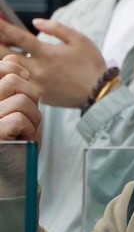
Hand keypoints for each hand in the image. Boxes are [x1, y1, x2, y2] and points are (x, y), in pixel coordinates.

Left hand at [0, 18, 107, 107]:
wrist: (101, 94)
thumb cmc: (92, 65)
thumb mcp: (80, 40)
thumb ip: (57, 28)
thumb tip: (35, 22)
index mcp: (47, 53)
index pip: (17, 36)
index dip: (2, 26)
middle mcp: (38, 69)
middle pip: (4, 55)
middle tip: (0, 40)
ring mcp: (37, 85)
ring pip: (9, 72)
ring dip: (5, 62)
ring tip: (10, 56)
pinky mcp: (40, 97)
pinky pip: (22, 85)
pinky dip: (18, 77)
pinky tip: (21, 73)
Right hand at [0, 55, 40, 196]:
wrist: (13, 174)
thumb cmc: (16, 140)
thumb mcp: (18, 109)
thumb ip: (14, 85)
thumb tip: (14, 58)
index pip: (2, 66)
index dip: (17, 70)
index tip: (24, 83)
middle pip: (14, 81)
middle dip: (32, 98)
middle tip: (28, 116)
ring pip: (20, 100)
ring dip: (33, 117)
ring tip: (25, 130)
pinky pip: (18, 119)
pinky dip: (28, 131)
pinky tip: (22, 140)